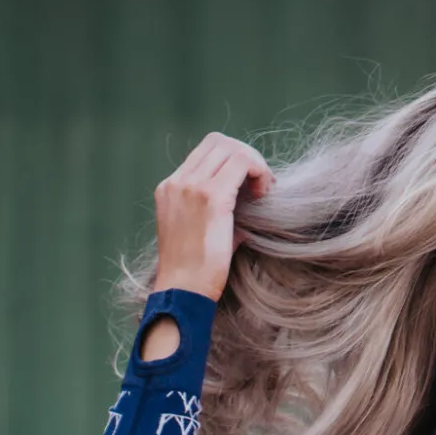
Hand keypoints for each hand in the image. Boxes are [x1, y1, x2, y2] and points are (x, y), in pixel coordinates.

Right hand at [139, 131, 272, 359]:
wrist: (182, 293)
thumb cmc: (196, 274)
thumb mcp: (201, 234)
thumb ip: (219, 212)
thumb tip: (249, 203)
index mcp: (170, 188)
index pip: (206, 152)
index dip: (233, 160)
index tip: (249, 186)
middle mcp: (177, 182)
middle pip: (219, 142)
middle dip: (246, 157)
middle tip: (262, 186)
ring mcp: (191, 187)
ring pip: (231, 148)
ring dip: (254, 164)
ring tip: (264, 191)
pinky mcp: (210, 197)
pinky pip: (241, 163)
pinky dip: (258, 171)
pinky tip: (265, 194)